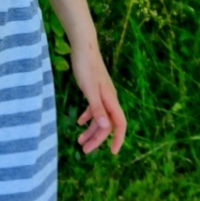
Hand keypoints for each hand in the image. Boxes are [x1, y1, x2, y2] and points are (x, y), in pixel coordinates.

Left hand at [70, 41, 126, 155]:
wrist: (83, 47)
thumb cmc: (86, 66)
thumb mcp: (89, 89)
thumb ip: (97, 108)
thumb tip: (107, 127)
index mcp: (110, 100)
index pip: (119, 124)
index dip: (117, 139)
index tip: (112, 153)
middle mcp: (109, 99)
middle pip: (107, 124)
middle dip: (97, 139)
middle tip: (85, 151)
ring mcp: (102, 94)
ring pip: (99, 118)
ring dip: (91, 130)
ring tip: (79, 141)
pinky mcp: (94, 89)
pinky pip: (93, 108)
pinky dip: (87, 117)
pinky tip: (79, 122)